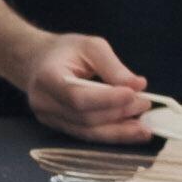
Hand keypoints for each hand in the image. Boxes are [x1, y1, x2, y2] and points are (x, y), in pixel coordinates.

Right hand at [16, 29, 153, 142]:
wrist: (36, 62)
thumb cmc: (65, 51)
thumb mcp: (91, 46)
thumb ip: (114, 66)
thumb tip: (138, 85)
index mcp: (47, 77)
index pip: (77, 96)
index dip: (107, 99)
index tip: (134, 94)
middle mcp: (43, 103)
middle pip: (85, 117)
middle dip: (118, 113)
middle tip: (145, 103)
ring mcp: (49, 118)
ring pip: (87, 132)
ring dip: (118, 131)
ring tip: (144, 127)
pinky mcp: (58, 127)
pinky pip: (87, 135)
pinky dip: (111, 134)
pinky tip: (130, 130)